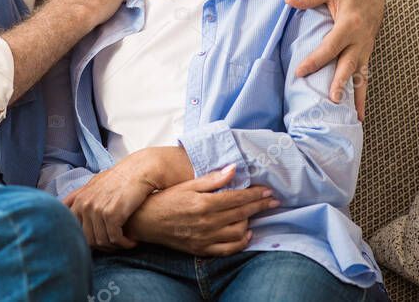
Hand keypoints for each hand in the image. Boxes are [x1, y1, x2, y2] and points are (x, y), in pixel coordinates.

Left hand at [62, 147, 193, 249]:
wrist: (138, 171)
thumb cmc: (118, 179)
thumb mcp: (93, 184)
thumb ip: (78, 197)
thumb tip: (63, 206)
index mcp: (79, 200)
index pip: (75, 230)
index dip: (88, 240)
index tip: (102, 240)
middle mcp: (85, 205)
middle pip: (88, 239)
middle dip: (103, 246)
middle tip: (116, 244)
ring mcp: (97, 209)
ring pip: (101, 241)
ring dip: (115, 246)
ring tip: (125, 242)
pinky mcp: (112, 214)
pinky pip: (114, 239)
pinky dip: (124, 243)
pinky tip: (132, 241)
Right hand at [124, 165, 279, 256]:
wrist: (146, 222)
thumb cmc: (165, 199)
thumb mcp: (187, 185)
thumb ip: (211, 179)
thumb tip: (233, 170)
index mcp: (204, 203)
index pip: (237, 197)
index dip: (255, 193)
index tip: (268, 190)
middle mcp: (207, 222)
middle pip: (242, 213)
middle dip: (260, 205)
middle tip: (273, 200)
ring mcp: (206, 237)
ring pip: (239, 230)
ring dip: (251, 220)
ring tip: (255, 212)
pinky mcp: (202, 249)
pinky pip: (229, 248)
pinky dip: (241, 241)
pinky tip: (246, 233)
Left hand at [284, 0, 384, 119]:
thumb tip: (288, 1)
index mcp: (349, 24)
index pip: (330, 46)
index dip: (316, 60)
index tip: (300, 72)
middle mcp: (360, 40)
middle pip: (349, 65)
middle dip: (341, 83)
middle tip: (333, 100)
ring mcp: (365, 49)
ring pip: (361, 76)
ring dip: (357, 96)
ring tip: (355, 117)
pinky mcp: (365, 55)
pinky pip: (365, 77)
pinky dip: (363, 95)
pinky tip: (360, 113)